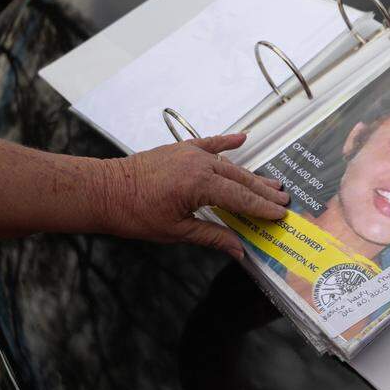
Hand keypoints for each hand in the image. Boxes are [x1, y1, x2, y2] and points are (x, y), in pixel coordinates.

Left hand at [97, 133, 287, 257]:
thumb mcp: (176, 232)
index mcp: (199, 186)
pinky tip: (242, 138)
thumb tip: (239, 250)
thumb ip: (212, 237)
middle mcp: (199, 164)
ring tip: (273, 183)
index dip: (262, 208)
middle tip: (284, 200)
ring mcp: (190, 153)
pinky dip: (226, 142)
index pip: (240, 199)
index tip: (280, 214)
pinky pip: (209, 143)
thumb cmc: (135, 214)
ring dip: (251, 175)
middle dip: (263, 192)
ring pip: (229, 165)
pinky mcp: (180, 149)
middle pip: (240, 180)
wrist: (104, 190)